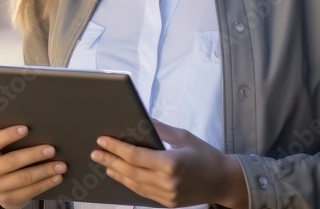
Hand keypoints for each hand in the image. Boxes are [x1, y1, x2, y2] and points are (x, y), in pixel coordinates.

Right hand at [0, 125, 67, 208]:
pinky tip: (57, 177)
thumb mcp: (4, 148)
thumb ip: (13, 140)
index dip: (7, 135)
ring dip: (44, 171)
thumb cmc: (7, 155)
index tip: (26, 128)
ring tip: (61, 165)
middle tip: (51, 149)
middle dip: (33, 155)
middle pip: (11, 162)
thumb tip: (39, 130)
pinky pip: (29, 192)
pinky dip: (45, 183)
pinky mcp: (6, 200)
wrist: (2, 184)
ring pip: (23, 179)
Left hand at [89, 118, 248, 207]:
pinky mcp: (168, 203)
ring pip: (134, 185)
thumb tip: (140, 119)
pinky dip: (130, 183)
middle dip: (110, 161)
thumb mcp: (183, 137)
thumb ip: (159, 129)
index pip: (135, 155)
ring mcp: (167, 195)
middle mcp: (166, 182)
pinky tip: (122, 175)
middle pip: (130, 171)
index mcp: (170, 163)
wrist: (224, 181)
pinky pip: (143, 193)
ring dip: (117, 173)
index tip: (102, 140)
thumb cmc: (206, 155)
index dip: (115, 148)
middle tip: (96, 153)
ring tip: (105, 164)